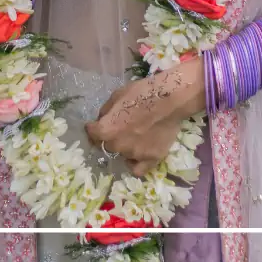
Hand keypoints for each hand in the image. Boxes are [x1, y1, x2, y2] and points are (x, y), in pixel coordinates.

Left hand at [85, 60, 204, 177]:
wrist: (169, 99)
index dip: (93, 128)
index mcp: (107, 129)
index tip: (95, 126)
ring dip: (126, 147)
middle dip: (111, 137)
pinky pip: (137, 169)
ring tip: (137, 135)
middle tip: (122, 127)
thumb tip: (101, 121)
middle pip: (108, 145)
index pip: (92, 133)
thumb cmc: (142, 93)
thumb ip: (105, 112)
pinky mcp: (151, 159)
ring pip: (123, 154)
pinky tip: (138, 155)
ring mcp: (135, 154)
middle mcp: (118, 145)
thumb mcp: (117, 95)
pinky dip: (135, 163)